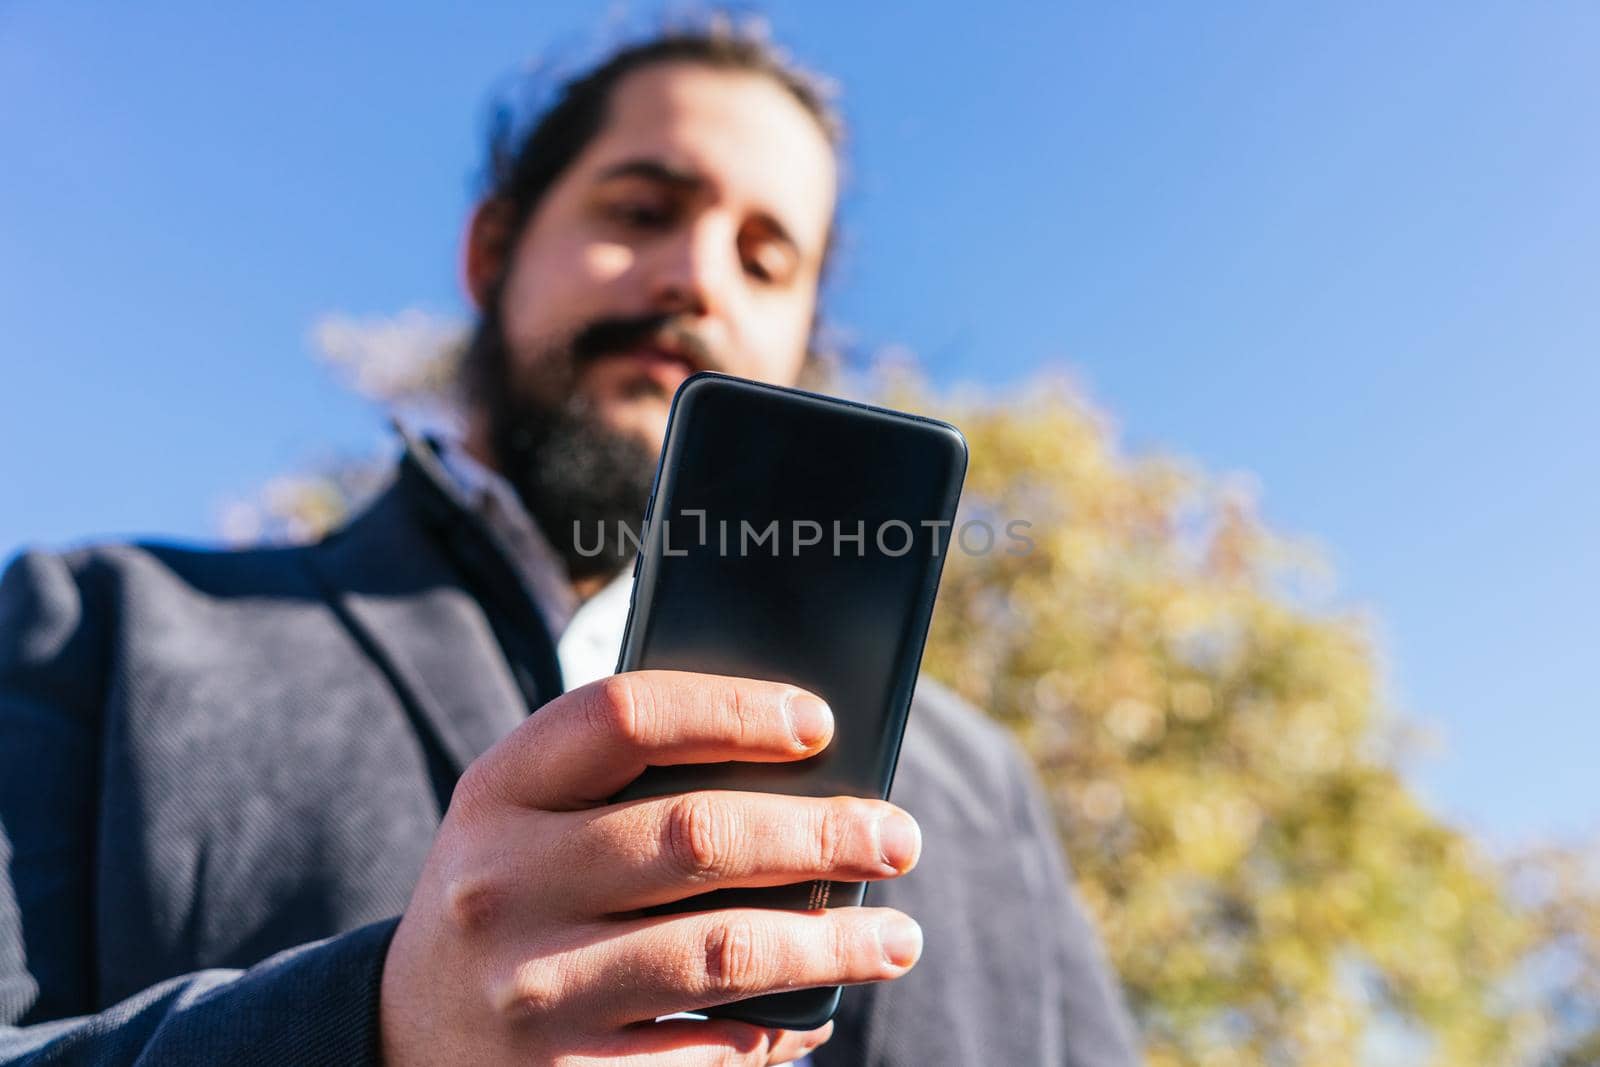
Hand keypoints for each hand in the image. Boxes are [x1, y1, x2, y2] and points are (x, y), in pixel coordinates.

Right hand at [379, 670, 923, 1065]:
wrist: (409, 1031)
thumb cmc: (514, 891)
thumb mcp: (528, 817)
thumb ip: (630, 783)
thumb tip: (807, 776)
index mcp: (497, 791)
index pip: (624, 715)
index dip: (733, 709)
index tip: (821, 722)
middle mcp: (502, 886)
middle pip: (695, 835)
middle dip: (821, 833)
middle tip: (898, 837)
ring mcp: (531, 992)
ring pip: (721, 951)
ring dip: (832, 943)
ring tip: (898, 936)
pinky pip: (704, 1052)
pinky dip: (776, 1031)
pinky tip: (821, 1009)